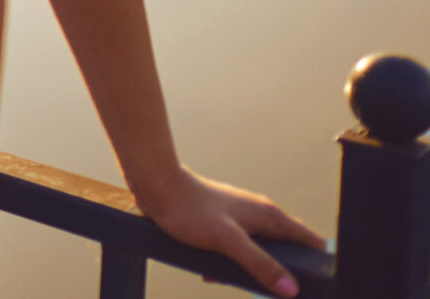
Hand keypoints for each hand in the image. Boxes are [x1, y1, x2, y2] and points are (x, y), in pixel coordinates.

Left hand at [134, 167, 324, 296]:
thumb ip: (260, 264)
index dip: (318, 266)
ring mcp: (243, 219)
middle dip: (273, 274)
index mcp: (271, 217)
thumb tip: (291, 289)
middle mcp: (261, 216)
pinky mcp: (224, 223)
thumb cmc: (191, 209)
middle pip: (284, 253)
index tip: (312, 287)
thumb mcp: (228, 241)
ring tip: (219, 276)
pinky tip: (208, 270)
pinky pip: (237, 250)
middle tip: (254, 287)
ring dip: (244, 270)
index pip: (311, 243)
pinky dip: (227, 262)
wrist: (157, 186)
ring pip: (258, 253)